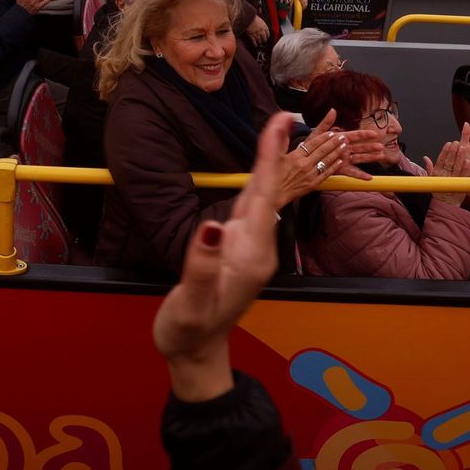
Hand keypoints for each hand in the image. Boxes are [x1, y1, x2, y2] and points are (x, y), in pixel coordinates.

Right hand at [153, 110, 287, 400]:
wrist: (194, 354)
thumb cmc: (189, 331)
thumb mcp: (192, 303)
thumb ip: (202, 265)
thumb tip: (212, 226)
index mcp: (250, 254)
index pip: (264, 194)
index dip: (271, 156)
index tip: (279, 123)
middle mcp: (257, 247)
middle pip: (269, 190)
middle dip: (275, 151)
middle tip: (281, 115)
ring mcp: (250, 248)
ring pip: (262, 196)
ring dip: (269, 163)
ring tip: (275, 132)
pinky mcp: (239, 249)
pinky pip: (251, 207)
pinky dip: (256, 181)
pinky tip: (257, 171)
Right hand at [246, 16, 270, 45]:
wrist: (247, 17)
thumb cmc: (252, 16)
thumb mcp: (259, 18)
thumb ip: (261, 22)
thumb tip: (261, 24)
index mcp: (264, 26)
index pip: (267, 32)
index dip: (267, 35)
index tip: (267, 37)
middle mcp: (261, 30)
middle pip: (264, 37)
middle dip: (264, 40)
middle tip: (264, 41)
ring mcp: (256, 33)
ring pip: (259, 40)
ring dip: (260, 42)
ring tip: (260, 44)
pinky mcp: (251, 35)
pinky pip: (253, 40)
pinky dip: (254, 43)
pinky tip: (255, 45)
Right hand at [277, 109, 349, 205]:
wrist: (272, 196)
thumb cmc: (271, 175)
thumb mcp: (273, 155)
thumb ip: (282, 139)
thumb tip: (285, 124)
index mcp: (295, 157)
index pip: (313, 144)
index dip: (323, 137)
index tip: (331, 132)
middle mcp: (304, 165)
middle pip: (322, 151)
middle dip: (334, 143)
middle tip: (342, 137)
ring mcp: (310, 175)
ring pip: (327, 161)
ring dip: (337, 153)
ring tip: (344, 146)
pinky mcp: (313, 185)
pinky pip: (327, 174)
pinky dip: (334, 167)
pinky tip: (340, 161)